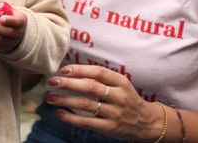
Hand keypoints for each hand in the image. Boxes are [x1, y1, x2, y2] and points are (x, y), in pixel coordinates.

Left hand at [0, 9, 26, 52]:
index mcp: (21, 22)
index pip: (17, 22)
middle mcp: (18, 33)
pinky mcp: (2, 48)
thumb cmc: (9, 17)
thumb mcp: (7, 10)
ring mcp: (10, 42)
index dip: (9, 21)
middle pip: (7, 32)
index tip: (1, 18)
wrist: (14, 31)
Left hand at [44, 64, 162, 140]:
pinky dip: (71, 118)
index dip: (80, 70)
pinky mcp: (110, 128)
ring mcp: (114, 113)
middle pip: (90, 87)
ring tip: (50, 97)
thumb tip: (73, 71)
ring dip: (65, 100)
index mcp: (121, 82)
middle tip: (52, 81)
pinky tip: (59, 113)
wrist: (147, 122)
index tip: (63, 70)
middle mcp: (118, 96)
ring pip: (86, 105)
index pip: (99, 72)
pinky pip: (87, 122)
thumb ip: (102, 78)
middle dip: (69, 84)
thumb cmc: (127, 99)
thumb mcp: (121, 84)